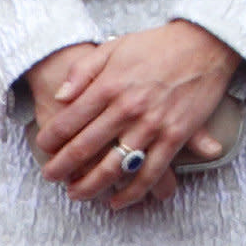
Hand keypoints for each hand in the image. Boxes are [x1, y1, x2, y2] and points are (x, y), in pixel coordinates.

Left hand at [34, 20, 239, 209]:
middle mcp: (127, 108)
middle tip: (50, 176)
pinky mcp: (174, 138)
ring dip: (90, 185)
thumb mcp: (113, 46)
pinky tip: (116, 200)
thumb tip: (61, 97)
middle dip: (62, 166)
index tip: (43, 146)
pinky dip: (131, 193)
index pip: (71, 118)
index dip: (52, 137)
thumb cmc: (155, 45)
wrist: (202, 45)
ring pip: (113, 167)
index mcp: (110, 84)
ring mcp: (151, 126)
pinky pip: (149, 173)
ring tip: (75, 193)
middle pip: (86, 147)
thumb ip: (83, 71)